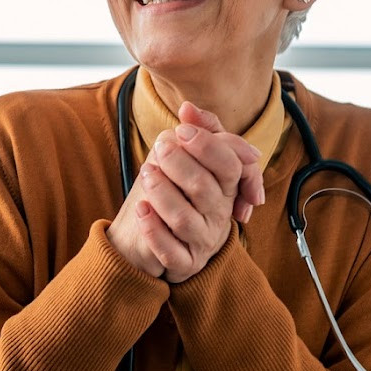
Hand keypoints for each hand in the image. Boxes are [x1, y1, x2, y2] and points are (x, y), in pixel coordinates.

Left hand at [135, 104, 264, 282]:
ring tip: (145, 174)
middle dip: (180, 165)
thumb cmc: (177, 190)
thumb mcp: (189, 156)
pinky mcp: (183, 263)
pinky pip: (169, 251)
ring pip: (183, 219)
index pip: (230, 164)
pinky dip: (153, 229)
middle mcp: (219, 215)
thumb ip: (198, 130)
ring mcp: (202, 241)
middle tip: (159, 149)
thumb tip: (187, 108)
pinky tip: (141, 209)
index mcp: (226, 187)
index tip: (180, 132)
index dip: (207, 146)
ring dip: (162, 193)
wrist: (155, 238)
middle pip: (205, 189)